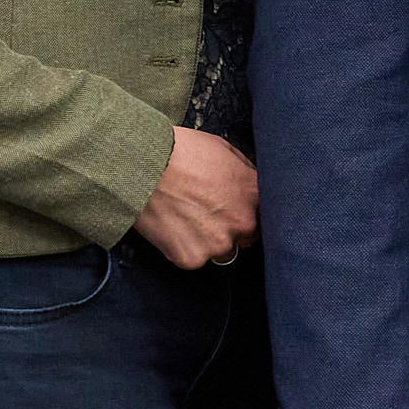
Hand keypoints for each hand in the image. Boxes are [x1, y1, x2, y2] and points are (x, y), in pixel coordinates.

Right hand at [133, 128, 258, 269]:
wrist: (143, 165)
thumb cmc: (180, 152)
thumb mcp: (225, 151)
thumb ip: (244, 174)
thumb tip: (249, 185)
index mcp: (254, 195)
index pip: (265, 215)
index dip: (248, 212)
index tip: (234, 209)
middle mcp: (242, 223)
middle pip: (245, 237)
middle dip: (230, 229)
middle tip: (205, 213)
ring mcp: (217, 243)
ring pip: (220, 252)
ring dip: (208, 241)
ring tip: (185, 218)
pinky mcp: (191, 257)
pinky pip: (192, 258)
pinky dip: (182, 247)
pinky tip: (172, 226)